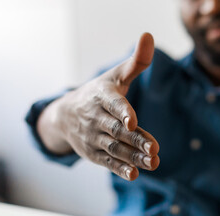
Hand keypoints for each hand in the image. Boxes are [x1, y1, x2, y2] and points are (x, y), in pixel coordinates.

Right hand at [38, 33, 158, 180]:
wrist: (65, 114)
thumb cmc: (100, 92)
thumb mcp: (116, 75)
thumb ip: (136, 61)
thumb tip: (149, 36)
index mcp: (102, 96)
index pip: (114, 105)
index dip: (123, 113)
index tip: (132, 122)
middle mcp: (96, 118)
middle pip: (118, 131)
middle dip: (136, 140)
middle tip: (154, 150)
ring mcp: (93, 137)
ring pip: (115, 148)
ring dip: (133, 157)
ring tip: (153, 162)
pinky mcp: (93, 153)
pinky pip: (107, 161)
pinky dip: (119, 168)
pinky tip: (134, 174)